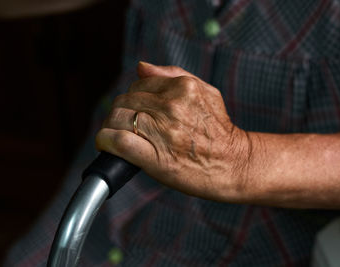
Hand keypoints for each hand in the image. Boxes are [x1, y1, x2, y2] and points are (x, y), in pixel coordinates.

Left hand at [96, 62, 251, 201]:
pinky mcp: (155, 156)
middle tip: (121, 126)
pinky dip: (106, 142)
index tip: (133, 111)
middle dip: (118, 113)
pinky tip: (106, 145)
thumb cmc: (219, 131)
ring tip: (115, 136)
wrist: (233, 164)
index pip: (138, 85)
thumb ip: (173, 75)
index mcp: (183, 88)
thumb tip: (142, 67)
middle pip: (124, 101)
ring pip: (117, 118)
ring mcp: (163, 130)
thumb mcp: (207, 92)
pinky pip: (118, 142)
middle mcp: (172, 106)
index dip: (132, 99)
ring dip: (110, 127)